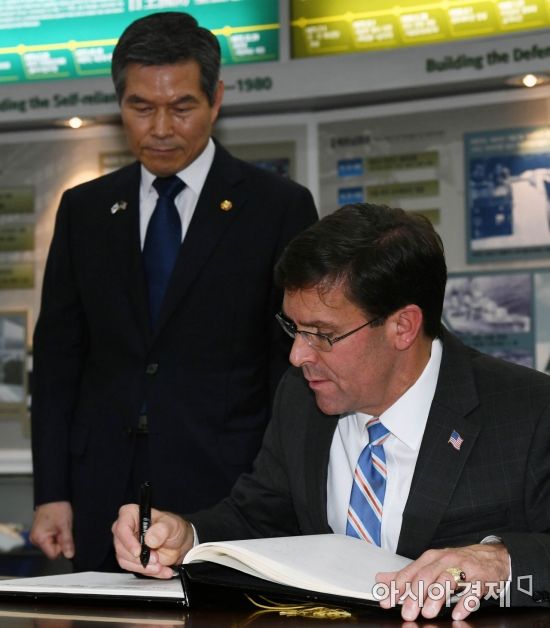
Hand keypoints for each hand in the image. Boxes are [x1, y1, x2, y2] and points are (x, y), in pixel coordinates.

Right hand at [30, 501, 74, 559]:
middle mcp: (35, 539)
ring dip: (59, 537)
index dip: (62, 547)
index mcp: (39, 539)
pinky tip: (57, 525)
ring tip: (60, 525)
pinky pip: (50, 538)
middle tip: (63, 528)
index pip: (53, 554)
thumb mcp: (65, 526)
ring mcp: (37, 536)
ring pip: (52, 544)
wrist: (53, 496)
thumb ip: (67, 542)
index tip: (65, 537)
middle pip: (52, 549)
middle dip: (60, 541)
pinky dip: (56, 533)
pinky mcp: (40, 532)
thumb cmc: (57, 508)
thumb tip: (69, 555)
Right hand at [112, 504, 193, 578]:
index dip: (128, 541)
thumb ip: (162, 529)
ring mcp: (127, 544)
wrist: (179, 543)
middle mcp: (127, 529)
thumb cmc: (173, 528)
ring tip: (160, 565)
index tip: (138, 552)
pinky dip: (147, 571)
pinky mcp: (131, 557)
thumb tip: (149, 538)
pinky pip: (133, 568)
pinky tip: (160, 569)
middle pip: (121, 547)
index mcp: (132, 514)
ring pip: (125, 560)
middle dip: (139, 558)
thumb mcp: (172, 525)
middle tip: (156, 559)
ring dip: (144, 567)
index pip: (122, 527)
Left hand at [376, 543, 509, 620]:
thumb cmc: (457, 563)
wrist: (491, 557)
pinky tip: (458, 613)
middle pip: (427, 576)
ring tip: (428, 613)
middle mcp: (445, 561)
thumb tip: (380, 580)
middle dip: (415, 594)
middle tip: (407, 612)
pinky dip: (466, 602)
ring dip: (437, 597)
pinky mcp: (481, 579)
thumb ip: (406, 575)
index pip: (410, 572)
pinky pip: (473, 590)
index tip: (387, 601)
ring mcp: (464, 569)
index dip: (398, 587)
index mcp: (430, 558)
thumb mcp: (430, 566)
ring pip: (448, 580)